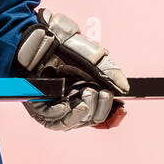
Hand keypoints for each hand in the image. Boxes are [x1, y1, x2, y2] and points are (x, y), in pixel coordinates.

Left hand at [13, 8, 128, 132]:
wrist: (40, 41)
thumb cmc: (64, 47)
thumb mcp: (94, 58)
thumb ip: (110, 73)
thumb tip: (124, 89)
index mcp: (86, 91)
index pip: (102, 112)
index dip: (113, 115)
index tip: (122, 110)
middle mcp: (72, 100)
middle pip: (92, 118)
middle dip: (101, 108)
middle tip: (102, 92)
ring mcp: (56, 105)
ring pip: (74, 123)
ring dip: (85, 112)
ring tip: (87, 94)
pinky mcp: (39, 108)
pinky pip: (54, 122)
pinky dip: (64, 116)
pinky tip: (67, 106)